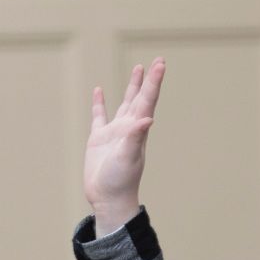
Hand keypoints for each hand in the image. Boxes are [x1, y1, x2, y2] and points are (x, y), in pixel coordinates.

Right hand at [84, 58, 164, 232]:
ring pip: (124, 103)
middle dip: (148, 80)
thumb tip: (147, 119)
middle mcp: (128, 128)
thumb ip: (135, 137)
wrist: (107, 198)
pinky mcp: (98, 139)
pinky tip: (98, 91)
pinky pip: (99, 116)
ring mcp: (114, 132)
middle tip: (157, 62)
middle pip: (140, 97)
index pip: (148, 100)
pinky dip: (99, 103)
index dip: (154, 82)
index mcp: (137, 129)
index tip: (160, 64)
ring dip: (131, 87)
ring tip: (138, 69)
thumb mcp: (128, 157)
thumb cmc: (120, 180)